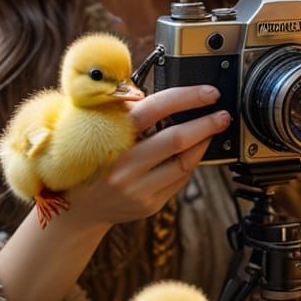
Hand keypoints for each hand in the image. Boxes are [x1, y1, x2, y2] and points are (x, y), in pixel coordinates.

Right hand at [66, 85, 229, 224]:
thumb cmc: (89, 158)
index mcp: (111, 137)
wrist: (77, 208)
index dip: (187, 98)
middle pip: (177, 139)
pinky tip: (193, 152)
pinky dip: (190, 162)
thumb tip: (166, 95)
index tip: (208, 93)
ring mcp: (138, 188)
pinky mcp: (149, 204)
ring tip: (213, 130)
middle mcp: (124, 165)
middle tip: (222, 114)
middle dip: (206, 123)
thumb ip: (126, 112)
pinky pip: (180, 179)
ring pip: (184, 162)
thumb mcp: (98, 129)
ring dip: (204, 143)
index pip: (156, 109)